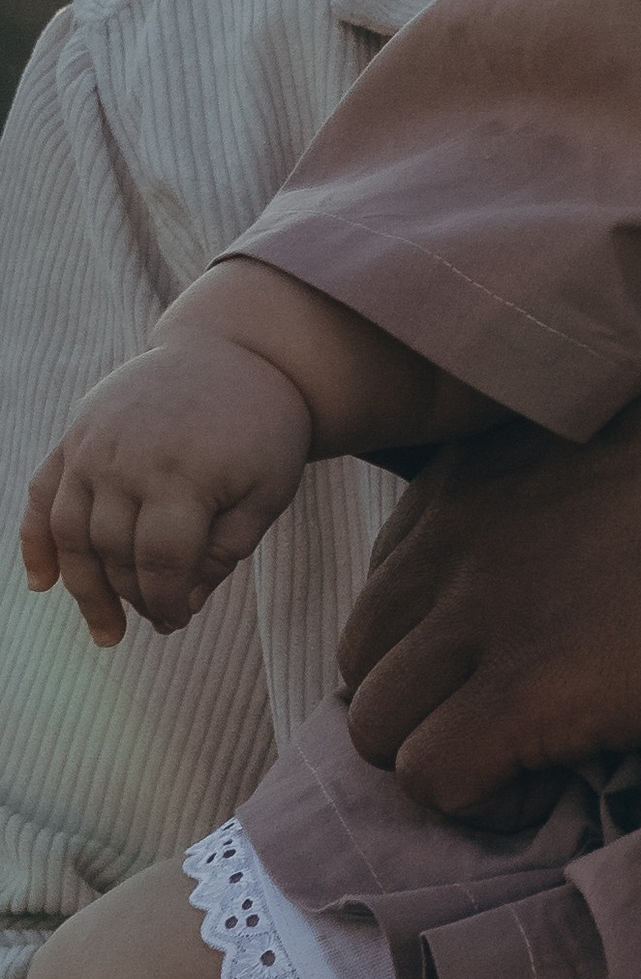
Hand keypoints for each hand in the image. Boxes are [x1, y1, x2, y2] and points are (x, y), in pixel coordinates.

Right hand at [20, 344, 312, 642]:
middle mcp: (128, 457)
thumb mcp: (268, 490)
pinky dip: (34, 540)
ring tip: (106, 629)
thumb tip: (180, 606)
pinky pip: (41, 492)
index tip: (177, 622)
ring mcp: (94, 443)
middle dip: (134, 597)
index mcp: (185, 472)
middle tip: (156, 620)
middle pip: (114, 552)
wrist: (233, 349)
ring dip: (83, 588)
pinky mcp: (76, 432)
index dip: (166, 602)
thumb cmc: (260, 428)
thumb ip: (226, 551)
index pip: (161, 562)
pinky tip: (44, 583)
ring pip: (71, 533)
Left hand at [340, 315, 640, 816]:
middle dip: (426, 707)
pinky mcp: (527, 691)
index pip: (386, 594)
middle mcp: (452, 544)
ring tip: (533, 759)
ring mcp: (482, 617)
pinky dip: (481, 803)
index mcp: (469, 481)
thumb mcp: (610, 446)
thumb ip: (552, 495)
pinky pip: (436, 779)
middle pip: (365, 665)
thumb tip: (569, 554)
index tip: (508, 665)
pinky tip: (551, 787)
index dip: (437, 647)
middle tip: (514, 725)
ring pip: (378, 729)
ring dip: (446, 755)